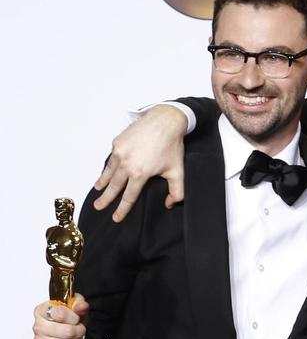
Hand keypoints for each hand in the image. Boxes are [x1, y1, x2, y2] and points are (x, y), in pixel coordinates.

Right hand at [33, 293, 88, 338]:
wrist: (61, 331)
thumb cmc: (67, 317)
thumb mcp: (74, 306)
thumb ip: (79, 304)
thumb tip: (82, 306)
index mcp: (43, 310)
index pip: (60, 313)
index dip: (74, 317)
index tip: (77, 318)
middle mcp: (38, 326)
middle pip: (67, 331)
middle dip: (79, 331)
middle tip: (81, 330)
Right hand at [93, 105, 186, 220]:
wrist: (164, 121)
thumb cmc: (171, 145)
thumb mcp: (177, 171)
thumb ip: (176, 192)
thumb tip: (170, 204)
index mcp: (139, 174)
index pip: (128, 197)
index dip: (122, 209)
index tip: (116, 218)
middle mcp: (126, 164)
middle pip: (113, 187)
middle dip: (105, 199)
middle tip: (98, 207)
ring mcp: (119, 152)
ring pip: (108, 172)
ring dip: (103, 182)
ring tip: (98, 189)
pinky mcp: (117, 142)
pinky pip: (111, 159)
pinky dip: (108, 167)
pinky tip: (107, 171)